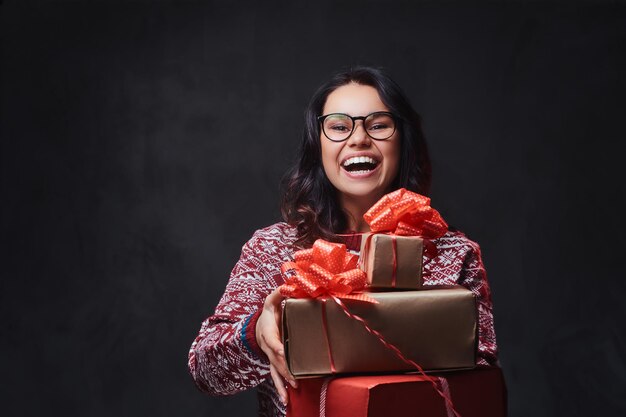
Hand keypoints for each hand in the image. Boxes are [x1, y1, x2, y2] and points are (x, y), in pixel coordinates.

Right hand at [256, 288, 297, 404]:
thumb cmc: (268, 312)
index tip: (282, 351)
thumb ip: (280, 293)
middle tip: (294, 378)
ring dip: (282, 382)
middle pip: (275, 360)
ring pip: (275, 371)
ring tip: (289, 393)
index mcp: (268, 331)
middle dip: (284, 369)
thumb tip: (289, 285)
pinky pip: (276, 376)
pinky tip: (286, 400)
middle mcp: (268, 347)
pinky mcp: (274, 363)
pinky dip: (280, 388)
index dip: (276, 346)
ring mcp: (270, 357)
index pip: (272, 340)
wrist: (258, 326)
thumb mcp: (271, 300)